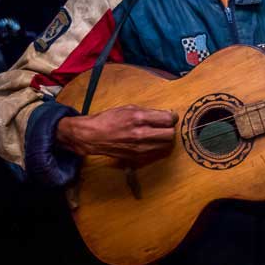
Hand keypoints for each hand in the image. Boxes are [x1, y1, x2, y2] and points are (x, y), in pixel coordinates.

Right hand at [56, 104, 177, 163]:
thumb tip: (167, 114)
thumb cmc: (109, 119)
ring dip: (165, 139)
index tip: (170, 117)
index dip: (172, 117)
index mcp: (139, 118)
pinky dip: (157, 146)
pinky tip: (150, 140)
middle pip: (170, 134)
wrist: (92, 136)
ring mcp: (140, 147)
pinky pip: (156, 152)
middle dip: (170, 129)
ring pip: (166, 145)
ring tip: (157, 133)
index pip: (168, 119)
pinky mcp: (138, 157)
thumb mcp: (129, 108)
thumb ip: (149, 112)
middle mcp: (141, 134)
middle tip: (165, 126)